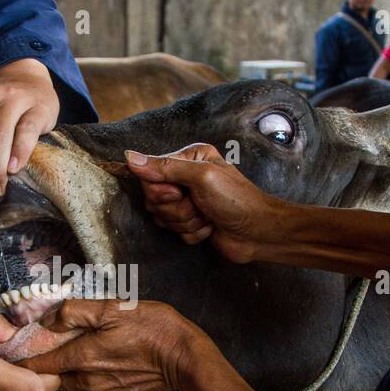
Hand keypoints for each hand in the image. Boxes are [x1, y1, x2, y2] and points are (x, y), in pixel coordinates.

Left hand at [19, 299, 204, 390]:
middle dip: (46, 366)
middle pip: (53, 378)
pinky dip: (89, 380)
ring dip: (68, 374)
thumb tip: (48, 320)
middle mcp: (88, 381)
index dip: (23, 358)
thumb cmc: (152, 327)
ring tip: (75, 355)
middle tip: (48, 348)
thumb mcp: (113, 307)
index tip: (16, 350)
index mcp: (82, 357)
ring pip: (72, 386)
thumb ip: (74, 312)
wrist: (185, 358)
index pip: (38, 366)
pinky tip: (101, 365)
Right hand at [125, 143, 278, 262]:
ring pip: (163, 217)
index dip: (161, 190)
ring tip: (207, 216)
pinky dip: (193, 233)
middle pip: (153, 198)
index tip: (180, 193)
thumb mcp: (201, 177)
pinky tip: (210, 227)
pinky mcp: (191, 222)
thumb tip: (130, 157)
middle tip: (199, 205)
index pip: (149, 175)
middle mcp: (185, 177)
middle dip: (176, 208)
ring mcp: (187, 201)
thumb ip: (165, 167)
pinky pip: (175, 232)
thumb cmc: (237, 200)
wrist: (258, 232)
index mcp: (187, 158)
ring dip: (186, 222)